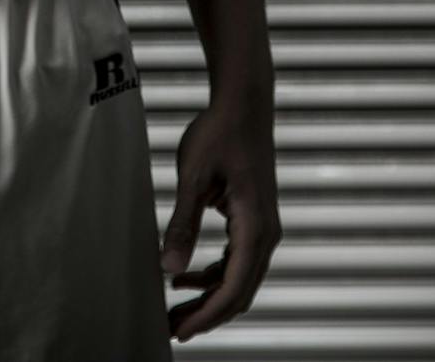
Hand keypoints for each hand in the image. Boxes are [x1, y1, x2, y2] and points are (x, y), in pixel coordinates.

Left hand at [160, 93, 280, 342]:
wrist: (243, 103)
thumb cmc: (220, 132)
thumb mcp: (193, 177)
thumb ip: (182, 224)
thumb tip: (168, 269)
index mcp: (255, 225)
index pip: (233, 287)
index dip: (207, 315)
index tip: (179, 331)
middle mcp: (266, 232)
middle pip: (240, 291)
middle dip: (207, 315)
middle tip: (172, 329)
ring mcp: (263, 227)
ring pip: (239, 279)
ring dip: (209, 298)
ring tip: (174, 310)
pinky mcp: (254, 221)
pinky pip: (237, 261)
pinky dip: (213, 276)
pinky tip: (184, 278)